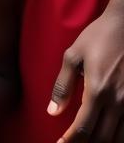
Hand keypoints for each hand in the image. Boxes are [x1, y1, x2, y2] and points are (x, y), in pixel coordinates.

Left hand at [49, 9, 123, 141]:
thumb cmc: (98, 37)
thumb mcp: (73, 55)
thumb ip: (62, 85)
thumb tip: (52, 111)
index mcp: (97, 90)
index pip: (84, 126)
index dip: (71, 140)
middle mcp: (118, 101)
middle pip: (102, 137)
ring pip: (119, 138)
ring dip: (104, 142)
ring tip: (89, 140)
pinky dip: (119, 136)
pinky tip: (109, 133)